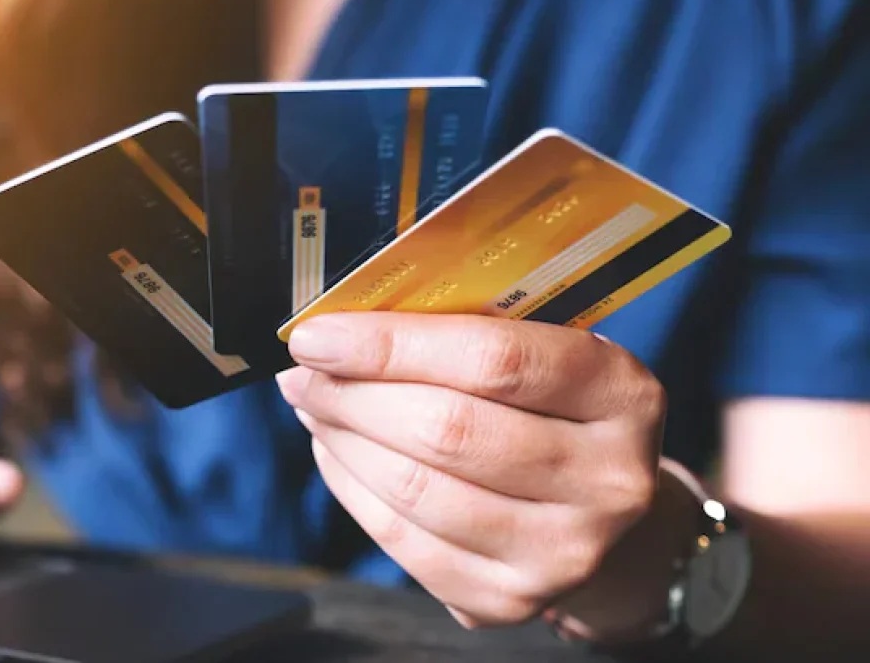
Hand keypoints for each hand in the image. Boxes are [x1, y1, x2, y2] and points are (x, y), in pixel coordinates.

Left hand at [277, 313, 667, 632]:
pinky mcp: (509, 600)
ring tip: (315, 408)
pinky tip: (336, 454)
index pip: (493, 360)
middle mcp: (608, 481)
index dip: (390, 345)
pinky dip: (353, 490)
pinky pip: (404, 543)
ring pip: (417, 491)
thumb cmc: (552, 409)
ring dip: (343, 441)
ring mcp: (562, 552)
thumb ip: (465, 330)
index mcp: (621, 393)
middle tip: (303, 373)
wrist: (599, 512)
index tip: (318, 335)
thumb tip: (343, 325)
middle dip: (352, 395)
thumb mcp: (542, 352)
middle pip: (448, 430)